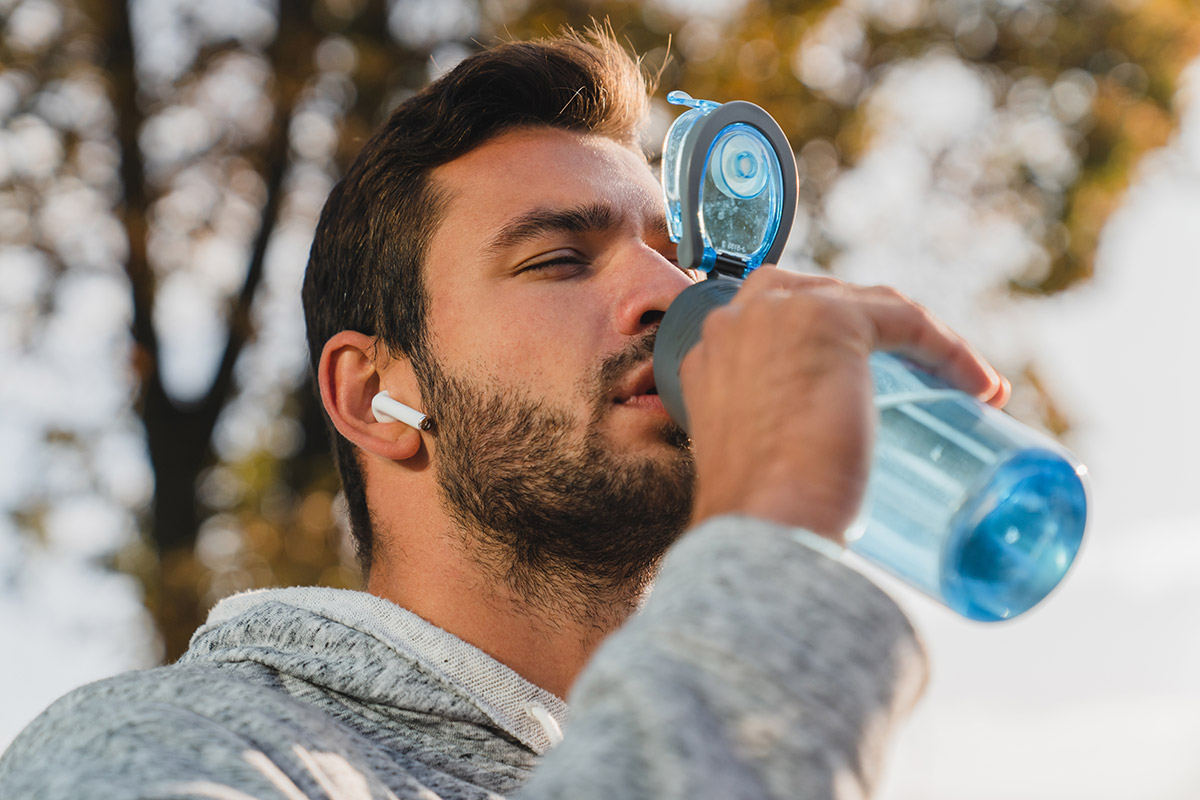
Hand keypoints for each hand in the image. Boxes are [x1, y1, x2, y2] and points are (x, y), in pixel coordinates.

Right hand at [680, 268, 1008, 543]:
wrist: (761, 525)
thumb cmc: (758, 517)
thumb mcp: (751, 461)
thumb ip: (766, 438)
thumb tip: (810, 463)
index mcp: (710, 355)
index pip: (782, 325)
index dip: (836, 350)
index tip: (877, 389)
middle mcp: (735, 321)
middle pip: (827, 302)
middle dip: (881, 335)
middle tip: (923, 385)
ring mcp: (778, 313)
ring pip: (872, 307)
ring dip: (924, 342)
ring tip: (961, 387)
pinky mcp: (830, 318)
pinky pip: (908, 321)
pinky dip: (950, 351)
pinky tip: (979, 386)